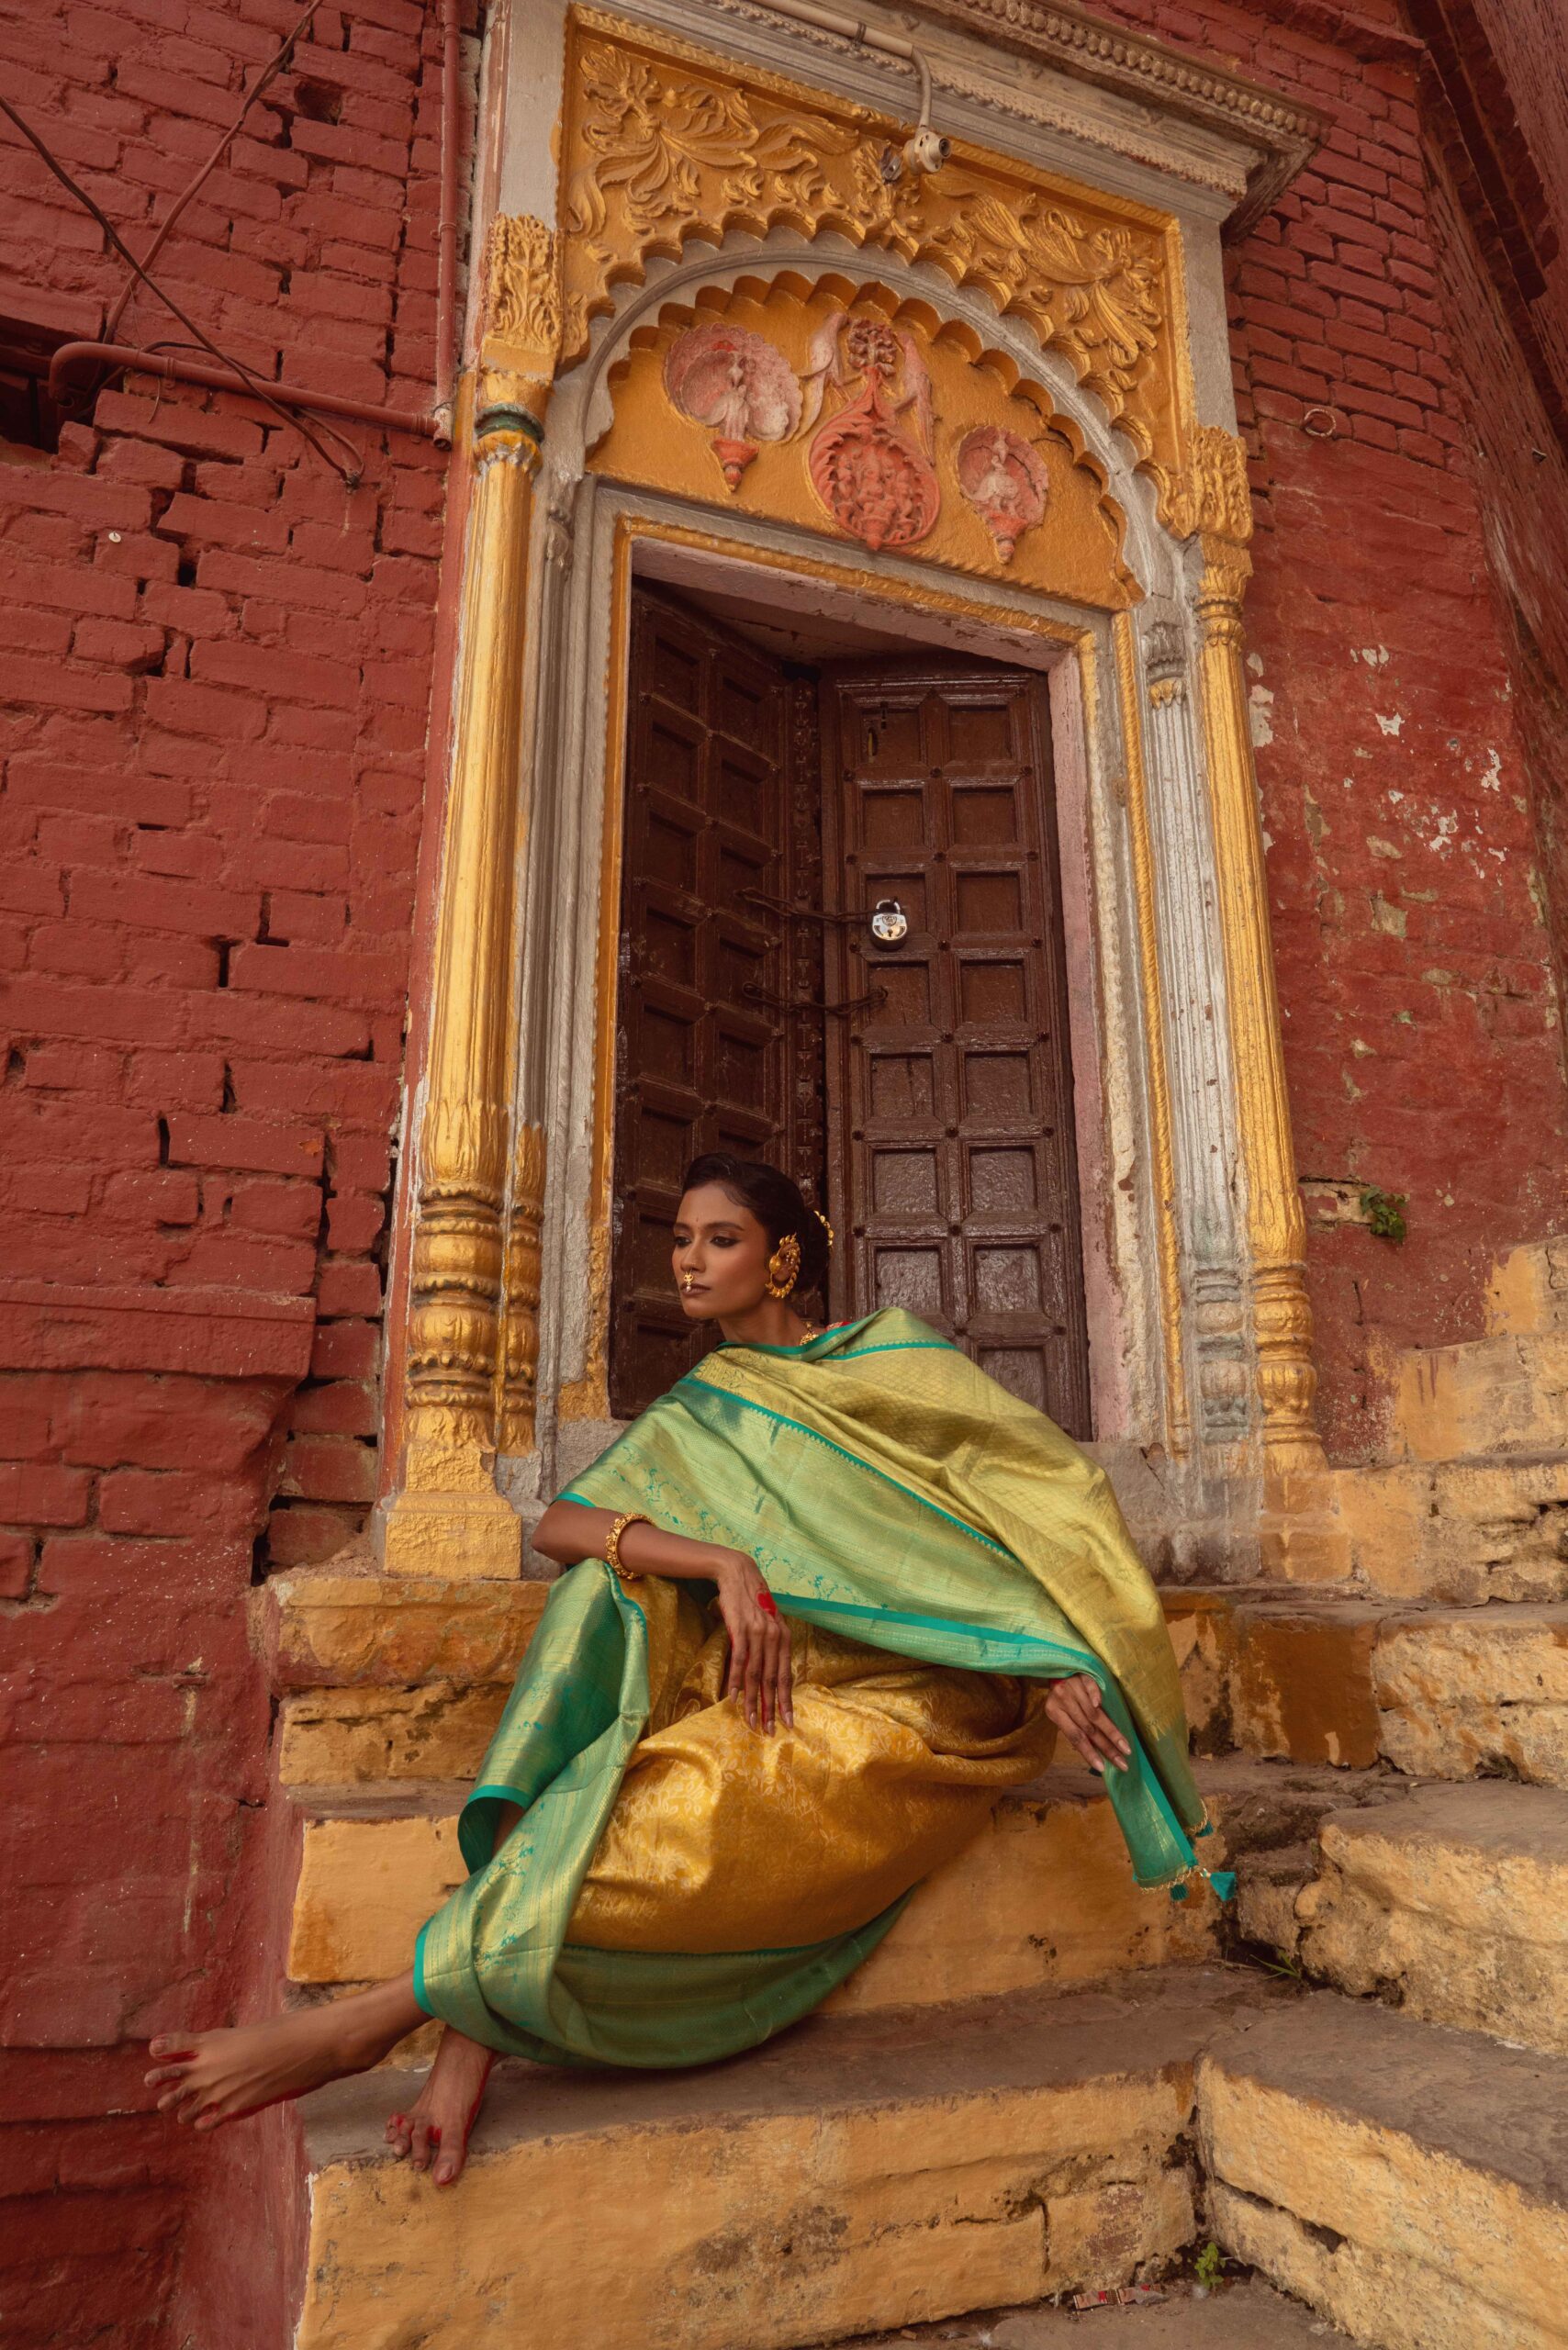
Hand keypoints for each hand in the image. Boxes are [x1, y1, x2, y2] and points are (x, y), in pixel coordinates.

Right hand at [712, 1551, 793, 1734]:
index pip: (786, 1676)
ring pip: (756, 1675)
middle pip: (772, 1680)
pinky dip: (738, 1681)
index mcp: (784, 1638)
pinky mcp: (741, 1630)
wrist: (738, 1574)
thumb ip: (771, 1645)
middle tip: (768, 1731)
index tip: (787, 1722)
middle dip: (771, 1708)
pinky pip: (740, 1661)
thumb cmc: (752, 1601)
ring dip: (753, 1701)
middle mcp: (774, 1637)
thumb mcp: (768, 1623)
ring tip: (750, 1721)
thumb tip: (770, 1672)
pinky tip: (735, 1698)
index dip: (786, 1700)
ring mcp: (758, 1634)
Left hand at [1045, 1672, 1131, 1776]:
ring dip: (1111, 1732)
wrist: (1056, 1663)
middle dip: (1107, 1748)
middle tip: (1122, 1763)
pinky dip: (1096, 1695)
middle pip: (1088, 1728)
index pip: (1075, 1736)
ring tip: (1125, 1748)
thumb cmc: (1061, 1693)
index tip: (1102, 1768)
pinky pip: (1091, 1687)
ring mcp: (1073, 1687)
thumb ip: (1072, 1727)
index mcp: (1054, 1712)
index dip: (1088, 1752)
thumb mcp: (1059, 1710)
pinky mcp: (1082, 1675)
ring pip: (1094, 1713)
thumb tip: (1091, 1751)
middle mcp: (1063, 1700)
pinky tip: (1100, 1705)